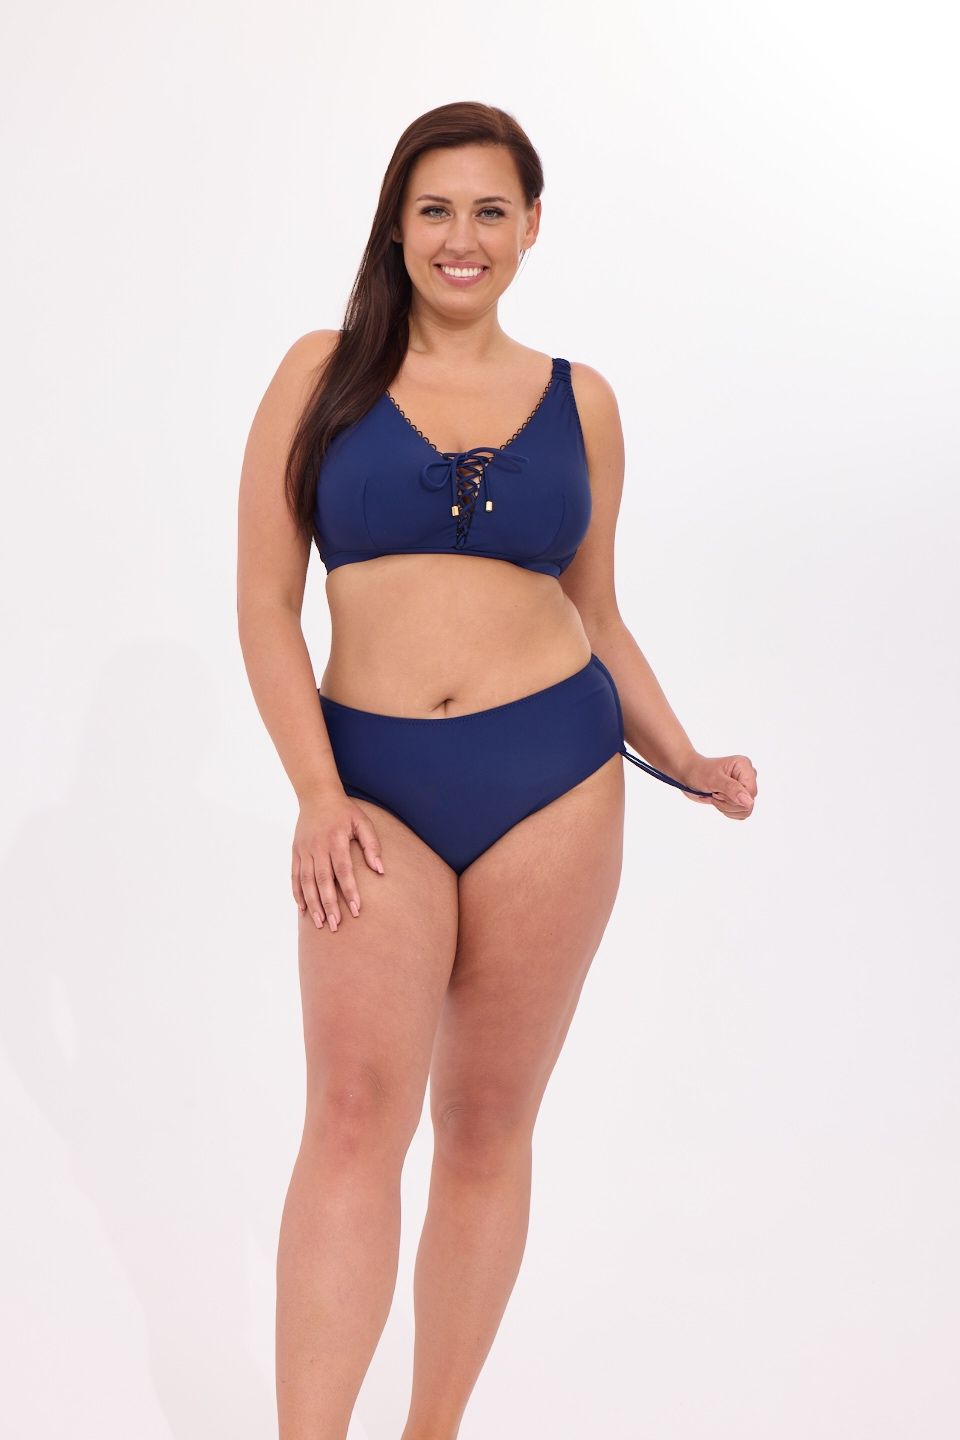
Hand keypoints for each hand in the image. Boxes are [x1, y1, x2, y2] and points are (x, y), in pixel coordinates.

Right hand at [291, 784, 384, 931]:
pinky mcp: (296, 852)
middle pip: (322, 880)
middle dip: (329, 904)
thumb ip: (372, 845)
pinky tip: (303, 909)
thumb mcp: (362, 822)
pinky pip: (295, 876)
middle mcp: (318, 847)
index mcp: (335, 839)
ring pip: (307, 881)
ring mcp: (304, 850)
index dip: (349, 890)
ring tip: (320, 923)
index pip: (343, 870)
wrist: (316, 796)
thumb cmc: (344, 811)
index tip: (356, 909)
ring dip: (313, 903)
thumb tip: (380, 870)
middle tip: (336, 925)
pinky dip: (297, 893)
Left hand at [681, 753, 756, 819]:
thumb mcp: (714, 780)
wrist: (689, 774)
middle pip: (748, 803)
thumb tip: (749, 802)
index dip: (734, 798)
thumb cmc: (699, 772)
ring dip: (726, 807)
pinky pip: (741, 813)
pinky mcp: (739, 796)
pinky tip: (717, 799)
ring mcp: (744, 787)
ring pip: (745, 810)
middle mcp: (747, 776)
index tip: (717, 791)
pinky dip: (726, 810)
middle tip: (714, 792)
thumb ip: (732, 789)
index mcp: (744, 766)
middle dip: (727, 802)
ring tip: (715, 795)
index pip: (751, 793)